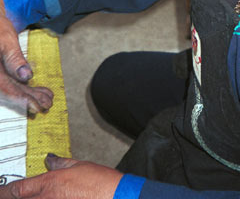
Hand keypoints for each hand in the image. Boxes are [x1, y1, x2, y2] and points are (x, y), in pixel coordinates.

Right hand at [0, 0, 52, 114]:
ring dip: (30, 94)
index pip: (4, 89)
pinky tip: (40, 91)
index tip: (36, 106)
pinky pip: (13, 82)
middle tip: (48, 104)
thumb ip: (14, 58)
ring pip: (13, 88)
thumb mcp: (5, 39)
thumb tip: (26, 76)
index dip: (20, 99)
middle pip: (10, 91)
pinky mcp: (2, 73)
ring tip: (47, 99)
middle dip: (29, 99)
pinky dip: (27, 87)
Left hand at [0, 155, 122, 197]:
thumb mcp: (79, 165)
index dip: (5, 192)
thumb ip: (60, 163)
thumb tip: (50, 160)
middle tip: (12, 194)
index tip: (3, 192)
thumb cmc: (99, 182)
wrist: (113, 196)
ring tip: (32, 196)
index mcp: (49, 184)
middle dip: (13, 197)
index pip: (17, 190)